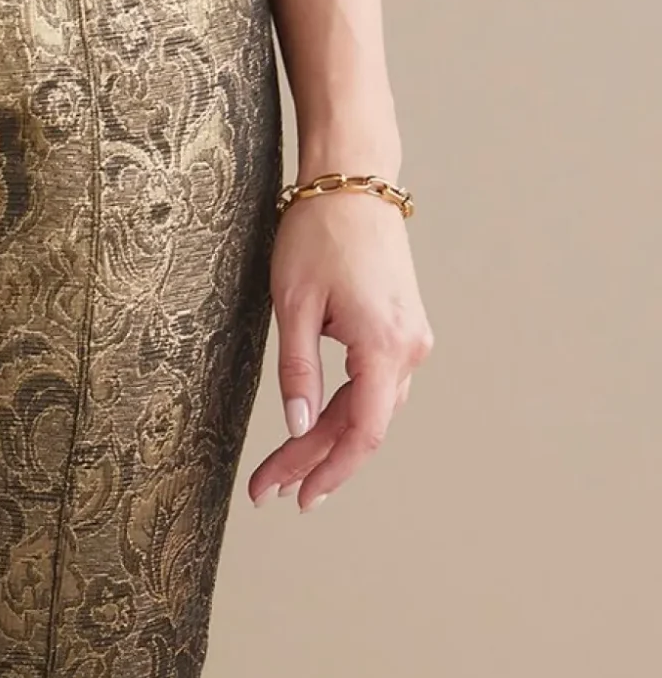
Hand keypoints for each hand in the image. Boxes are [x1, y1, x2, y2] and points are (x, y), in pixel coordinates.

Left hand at [249, 189, 433, 511]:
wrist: (354, 180)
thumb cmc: (318, 233)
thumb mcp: (293, 306)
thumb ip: (296, 372)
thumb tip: (295, 428)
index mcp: (383, 345)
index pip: (362, 433)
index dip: (328, 472)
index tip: (294, 497)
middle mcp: (408, 348)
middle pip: (361, 427)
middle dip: (312, 463)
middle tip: (267, 491)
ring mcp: (410, 339)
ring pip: (369, 410)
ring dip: (326, 442)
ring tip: (282, 472)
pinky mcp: (401, 329)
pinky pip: (375, 387)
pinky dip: (343, 413)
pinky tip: (312, 431)